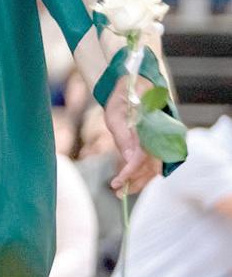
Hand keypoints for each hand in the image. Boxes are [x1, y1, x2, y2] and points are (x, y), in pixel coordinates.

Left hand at [103, 77, 161, 194]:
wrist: (134, 84)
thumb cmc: (122, 96)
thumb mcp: (114, 113)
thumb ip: (122, 135)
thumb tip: (128, 159)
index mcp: (151, 123)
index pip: (144, 154)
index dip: (131, 170)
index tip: (118, 181)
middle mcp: (161, 132)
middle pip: (153, 164)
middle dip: (136, 181)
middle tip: (117, 191)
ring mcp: (163, 138)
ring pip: (155, 166)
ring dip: (140, 180)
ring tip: (121, 190)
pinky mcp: (159, 142)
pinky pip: (155, 161)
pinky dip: (143, 173)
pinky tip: (129, 179)